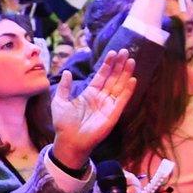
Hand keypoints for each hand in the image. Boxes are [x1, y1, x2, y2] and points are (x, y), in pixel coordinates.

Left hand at [50, 49, 136, 168]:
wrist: (68, 141)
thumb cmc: (63, 123)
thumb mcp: (60, 101)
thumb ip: (65, 87)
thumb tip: (67, 72)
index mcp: (90, 94)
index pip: (101, 76)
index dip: (107, 64)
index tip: (112, 52)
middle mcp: (101, 98)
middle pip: (113, 78)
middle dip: (119, 65)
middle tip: (125, 51)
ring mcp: (108, 106)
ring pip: (119, 86)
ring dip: (125, 74)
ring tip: (131, 60)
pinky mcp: (113, 114)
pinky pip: (122, 100)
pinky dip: (128, 90)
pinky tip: (133, 79)